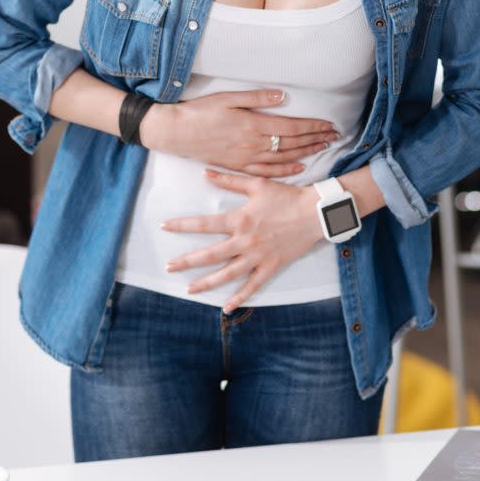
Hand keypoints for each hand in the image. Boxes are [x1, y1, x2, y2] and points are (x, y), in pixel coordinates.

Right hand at [140, 89, 338, 177]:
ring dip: (306, 153)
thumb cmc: (200, 112)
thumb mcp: (228, 98)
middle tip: (334, 136)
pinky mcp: (238, 167)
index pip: (292, 127)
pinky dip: (286, 170)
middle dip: (315, 139)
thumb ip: (257, 98)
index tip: (329, 125)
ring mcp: (246, 158)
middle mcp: (253, 144)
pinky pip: (267, 172)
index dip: (313, 127)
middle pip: (292, 143)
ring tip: (323, 148)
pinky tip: (299, 167)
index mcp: (253, 124)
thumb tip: (283, 96)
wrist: (175, 133)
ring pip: (283, 158)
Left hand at [161, 170, 322, 311]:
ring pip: (227, 274)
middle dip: (187, 261)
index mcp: (240, 220)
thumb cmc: (287, 196)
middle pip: (210, 254)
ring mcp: (258, 257)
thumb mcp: (256, 184)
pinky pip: (253, 286)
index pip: (204, 224)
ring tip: (189, 290)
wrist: (315, 213)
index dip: (182, 225)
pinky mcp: (271, 267)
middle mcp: (245, 241)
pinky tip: (227, 307)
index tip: (164, 226)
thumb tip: (205, 172)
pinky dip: (240, 298)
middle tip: (169, 267)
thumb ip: (229, 181)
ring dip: (207, 283)